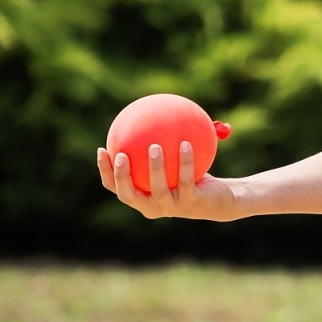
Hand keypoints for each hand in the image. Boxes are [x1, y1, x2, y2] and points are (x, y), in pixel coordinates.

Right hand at [96, 141, 238, 220]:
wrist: (219, 199)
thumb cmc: (192, 178)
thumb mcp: (174, 161)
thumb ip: (160, 144)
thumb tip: (148, 113)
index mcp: (142, 197)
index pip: (116, 188)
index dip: (106, 172)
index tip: (102, 150)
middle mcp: (152, 207)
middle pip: (129, 195)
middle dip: (121, 176)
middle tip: (120, 154)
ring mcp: (171, 208)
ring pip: (158, 189)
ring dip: (155, 167)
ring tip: (154, 146)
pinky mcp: (191, 204)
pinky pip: (186, 180)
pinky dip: (185, 162)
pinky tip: (185, 144)